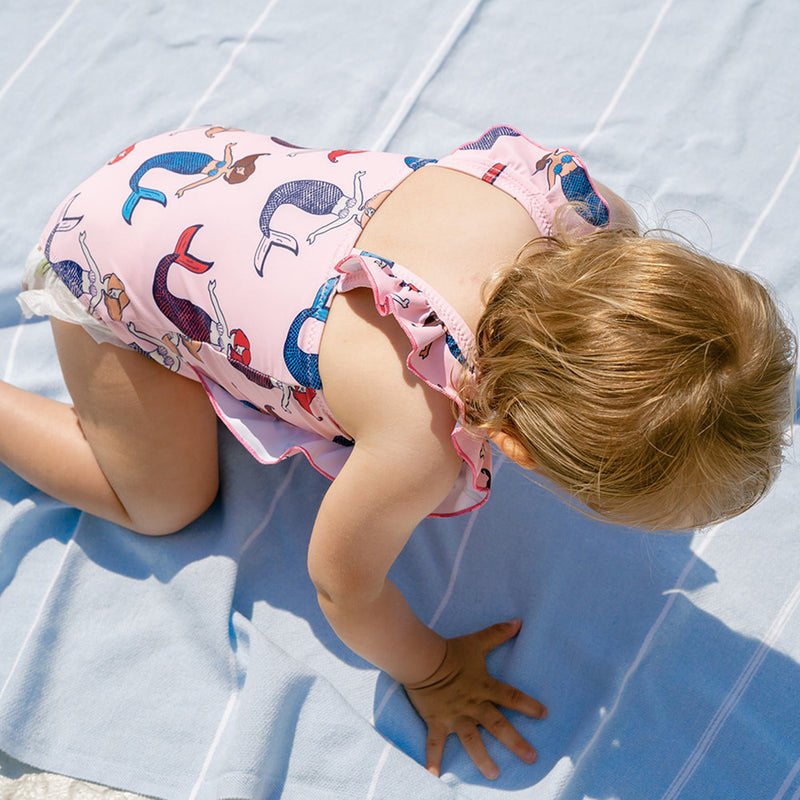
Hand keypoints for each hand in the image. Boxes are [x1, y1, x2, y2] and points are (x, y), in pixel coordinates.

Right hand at [404, 619, 545, 779]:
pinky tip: (434, 777)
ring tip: (494, 774)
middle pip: (498, 725)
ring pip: (472, 740)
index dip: (528, 705)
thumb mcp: (477, 641)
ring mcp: (455, 716)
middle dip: (515, 742)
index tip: (544, 714)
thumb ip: (498, 633)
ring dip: (482, 758)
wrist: (423, 659)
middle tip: (532, 758)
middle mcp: (473, 705)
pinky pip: (435, 744)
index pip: (512, 697)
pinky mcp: (437, 721)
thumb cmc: (451, 650)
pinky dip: (433, 760)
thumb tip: (519, 622)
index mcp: (484, 687)